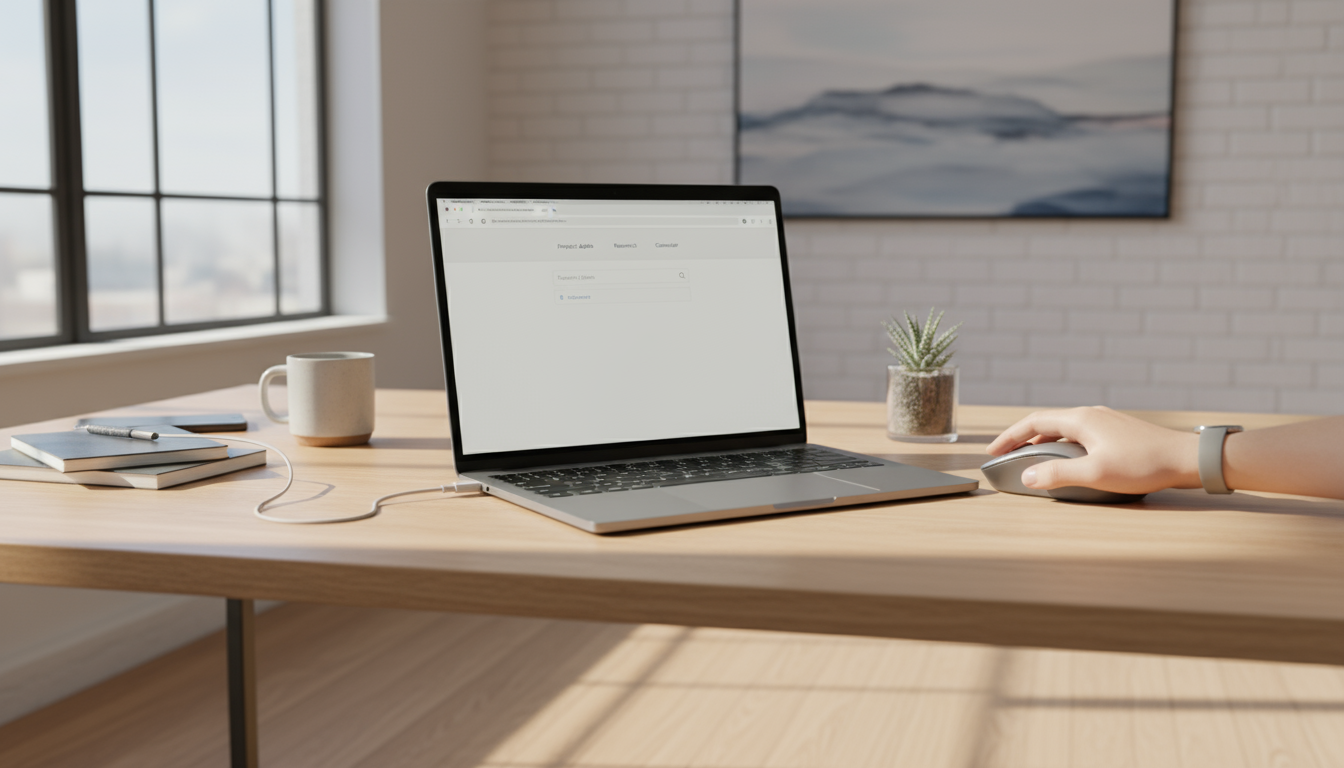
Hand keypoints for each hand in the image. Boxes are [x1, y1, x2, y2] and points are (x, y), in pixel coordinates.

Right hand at [985, 406, 1200, 494]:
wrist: (1187, 458)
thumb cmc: (1144, 465)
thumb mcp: (1095, 474)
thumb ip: (1058, 475)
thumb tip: (1028, 476)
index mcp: (1081, 419)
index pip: (1033, 422)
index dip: (1009, 437)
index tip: (993, 451)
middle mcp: (1091, 414)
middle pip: (1046, 422)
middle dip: (1023, 439)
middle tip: (1006, 454)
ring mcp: (1106, 420)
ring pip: (1064, 428)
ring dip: (1043, 442)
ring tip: (1031, 458)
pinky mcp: (1118, 430)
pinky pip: (1080, 433)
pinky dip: (1063, 444)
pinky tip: (1069, 459)